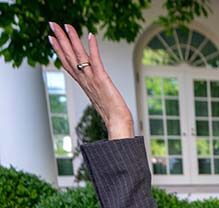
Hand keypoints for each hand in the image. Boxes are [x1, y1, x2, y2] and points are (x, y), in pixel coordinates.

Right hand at [48, 22, 132, 138]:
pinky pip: (96, 60)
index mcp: (84, 84)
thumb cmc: (112, 115)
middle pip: (69, 56)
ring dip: (71, 39)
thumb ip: (96, 92)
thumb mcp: (100, 100)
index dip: (59, 50)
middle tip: (52, 24)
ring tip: (66, 25)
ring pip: (78, 56)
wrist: (117, 123)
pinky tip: (91, 36)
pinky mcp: (102, 79)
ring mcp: (92, 79)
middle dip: (60, 39)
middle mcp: (85, 80)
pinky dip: (93, 48)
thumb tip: (97, 92)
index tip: (52, 38)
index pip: (68, 64)